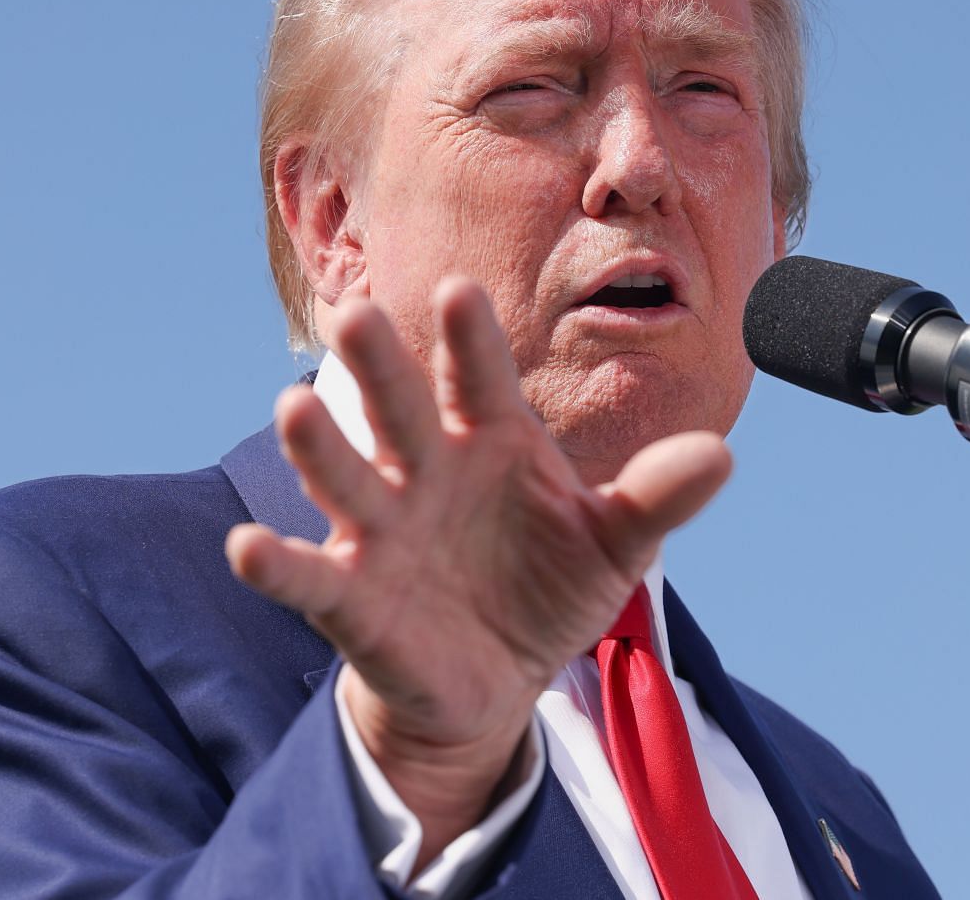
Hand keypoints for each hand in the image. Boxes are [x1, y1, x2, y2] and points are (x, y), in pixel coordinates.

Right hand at [224, 276, 732, 865]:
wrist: (494, 677)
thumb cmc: (545, 585)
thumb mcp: (612, 545)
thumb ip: (656, 498)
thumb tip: (723, 455)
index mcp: (491, 439)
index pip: (481, 378)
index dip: (471, 341)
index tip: (463, 292)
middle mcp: (427, 468)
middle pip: (400, 406)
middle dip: (380, 364)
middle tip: (358, 312)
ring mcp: (383, 528)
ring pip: (346, 474)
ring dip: (319, 445)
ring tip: (293, 406)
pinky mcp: (352, 596)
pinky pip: (309, 575)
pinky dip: (275, 562)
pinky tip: (246, 545)